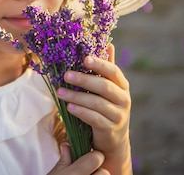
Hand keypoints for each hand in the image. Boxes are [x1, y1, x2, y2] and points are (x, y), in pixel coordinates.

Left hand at [57, 44, 132, 173]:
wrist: (114, 139)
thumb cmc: (107, 107)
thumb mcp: (109, 88)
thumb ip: (106, 68)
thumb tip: (108, 44)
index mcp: (122, 85)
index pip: (113, 71)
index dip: (99, 64)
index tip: (84, 58)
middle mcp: (123, 99)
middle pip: (104, 86)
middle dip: (84, 80)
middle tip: (66, 75)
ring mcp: (118, 115)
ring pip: (97, 103)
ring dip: (77, 96)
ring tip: (60, 92)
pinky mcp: (110, 129)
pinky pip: (94, 118)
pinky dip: (81, 112)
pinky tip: (69, 107)